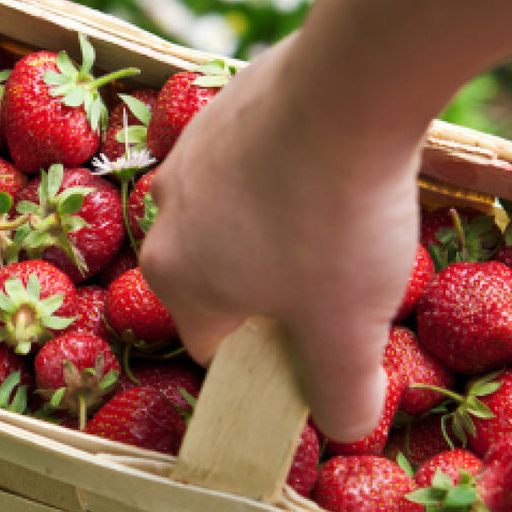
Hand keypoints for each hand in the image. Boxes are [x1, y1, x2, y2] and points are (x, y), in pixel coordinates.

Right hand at [139, 36, 422, 441]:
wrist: (348, 86)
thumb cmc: (333, 222)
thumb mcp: (348, 332)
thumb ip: (343, 397)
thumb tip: (344, 424)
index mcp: (173, 277)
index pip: (216, 346)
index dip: (272, 353)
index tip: (321, 334)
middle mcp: (163, 215)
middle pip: (221, 279)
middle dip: (274, 288)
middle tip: (335, 275)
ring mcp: (186, 153)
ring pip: (234, 216)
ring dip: (276, 227)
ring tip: (336, 213)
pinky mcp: (219, 107)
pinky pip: (248, 161)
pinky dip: (282, 170)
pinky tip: (328, 162)